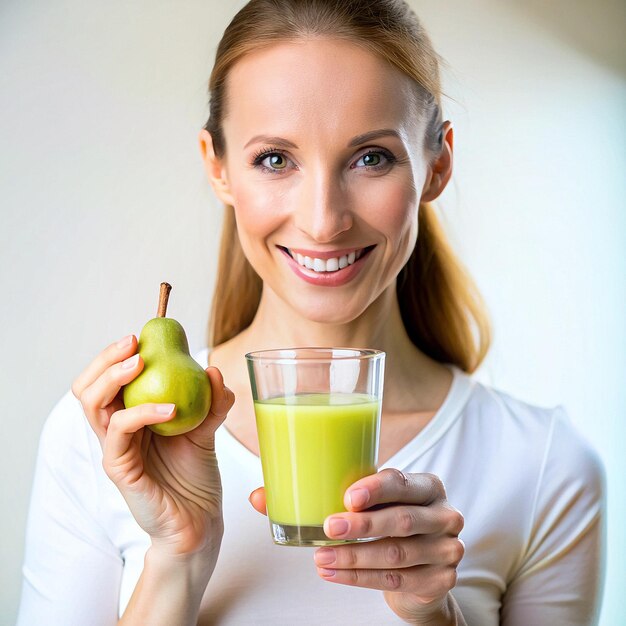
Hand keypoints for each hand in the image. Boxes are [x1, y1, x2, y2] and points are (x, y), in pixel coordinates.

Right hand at [72, 334, 233, 557]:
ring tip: (142, 362)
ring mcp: (115, 450)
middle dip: (106, 359)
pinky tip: (170, 409)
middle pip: (89, 387)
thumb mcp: (207, 430)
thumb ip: (212, 402)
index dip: (116, 355)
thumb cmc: (195, 476)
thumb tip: (213, 370)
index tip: (142, 335)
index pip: (108, 380)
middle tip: (134, 343)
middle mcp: (117, 432)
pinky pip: (118, 435)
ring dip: (114, 378)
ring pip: (93, 406)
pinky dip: (141, 413)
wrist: (200, 522)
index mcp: (131, 418)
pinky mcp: (120, 471)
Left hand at [250, 469, 464, 624]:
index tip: (347, 496)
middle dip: (362, 526)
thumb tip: (259, 497)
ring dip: (354, 556)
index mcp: (427, 486)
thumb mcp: (366, 503)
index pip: (403, 483)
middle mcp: (444, 515)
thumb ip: (323, 494)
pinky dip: (359, 578)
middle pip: (403, 520)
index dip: (375, 489)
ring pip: (395, 554)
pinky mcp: (439, 581)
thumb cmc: (387, 522)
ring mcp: (446, 550)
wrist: (421, 568)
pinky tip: (334, 572)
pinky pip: (394, 581)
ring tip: (321, 556)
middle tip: (328, 527)